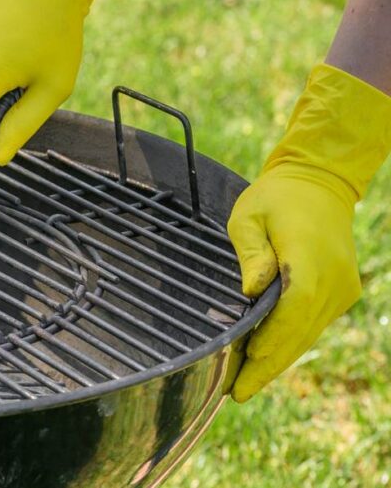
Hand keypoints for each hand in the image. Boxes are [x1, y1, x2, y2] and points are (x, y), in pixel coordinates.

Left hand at [227, 163, 359, 401]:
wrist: (320, 185)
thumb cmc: (275, 198)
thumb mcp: (249, 216)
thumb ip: (251, 253)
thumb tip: (251, 291)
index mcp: (309, 260)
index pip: (292, 310)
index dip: (269, 341)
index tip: (246, 366)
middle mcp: (333, 281)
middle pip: (299, 333)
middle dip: (267, 366)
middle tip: (236, 393)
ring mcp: (342, 289)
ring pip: (307, 334)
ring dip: (278, 360)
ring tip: (245, 385)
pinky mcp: (342, 293)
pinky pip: (313, 325)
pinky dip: (290, 342)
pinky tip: (265, 359)